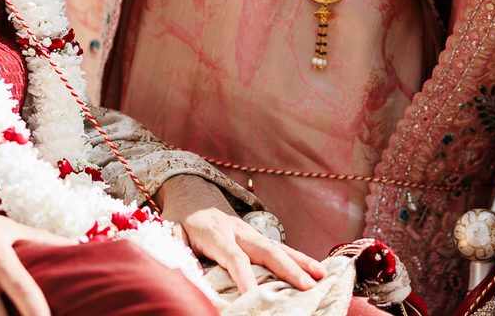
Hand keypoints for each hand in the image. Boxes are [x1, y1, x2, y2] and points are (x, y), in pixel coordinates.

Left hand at [157, 174, 324, 293]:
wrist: (193, 196)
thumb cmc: (182, 221)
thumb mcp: (172, 235)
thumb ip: (179, 252)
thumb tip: (189, 274)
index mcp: (217, 235)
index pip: (235, 259)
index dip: (245, 278)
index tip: (255, 297)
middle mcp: (239, 232)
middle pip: (267, 251)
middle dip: (288, 269)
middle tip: (308, 286)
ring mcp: (252, 233)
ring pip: (280, 247)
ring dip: (302, 262)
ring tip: (322, 276)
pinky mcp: (258, 236)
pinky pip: (281, 248)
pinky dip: (300, 258)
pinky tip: (317, 269)